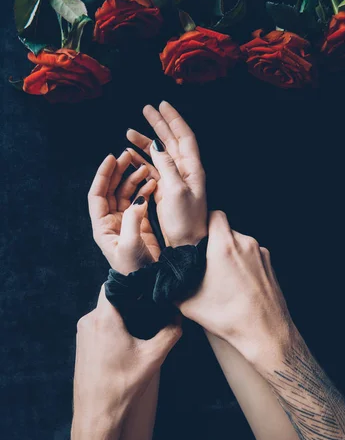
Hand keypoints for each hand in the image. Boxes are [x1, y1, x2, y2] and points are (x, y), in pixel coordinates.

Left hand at [73, 286, 181, 429]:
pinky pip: (99, 325)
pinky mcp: (82, 344)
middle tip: (151, 307)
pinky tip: (128, 342)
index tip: (148, 286)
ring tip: (142, 327)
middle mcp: (89, 321)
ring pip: (106, 312)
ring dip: (122, 315)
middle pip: (112, 297)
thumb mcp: (153, 358)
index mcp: (104, 319)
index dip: (132, 281)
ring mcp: (83, 333)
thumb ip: (170, 332)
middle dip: (131, 300)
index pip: (115, 283)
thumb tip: (178, 316)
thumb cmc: (123, 386)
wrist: (97, 414)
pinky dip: (114, 327)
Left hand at [88, 151, 158, 273]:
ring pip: (126, 194)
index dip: (103, 176)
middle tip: (128, 155)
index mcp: (102, 226)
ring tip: (144, 167)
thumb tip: (139, 199)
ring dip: (133, 179)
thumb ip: (133, 220)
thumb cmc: (134, 270)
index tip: (111, 158)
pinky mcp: (139, 225)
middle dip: (118, 172)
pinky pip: (139, 202)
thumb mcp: (131, 245)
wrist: (147, 284)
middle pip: (111, 190)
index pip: (97, 195)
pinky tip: (152, 183)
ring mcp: (125, 222)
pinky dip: (145, 190)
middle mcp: (111, 222)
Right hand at [126, 101, 206, 246]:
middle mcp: (184, 171)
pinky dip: (142, 159)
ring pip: (159, 154)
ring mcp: (174, 180)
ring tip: (128, 132)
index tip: (162, 105)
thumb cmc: (185, 221)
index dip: (174, 119)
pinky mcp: (165, 190)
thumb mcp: (176, 191)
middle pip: (171, 141)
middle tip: (146, 109)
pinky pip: (153, 169)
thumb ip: (167, 166)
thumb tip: (157, 145)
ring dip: (145, 142)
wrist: (186, 244)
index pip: (184, 137)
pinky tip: (130, 154)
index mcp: (192, 169)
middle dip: (159, 124)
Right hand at [180, 211, 294, 364]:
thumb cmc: (228, 317)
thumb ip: (173, 283)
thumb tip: (163, 277)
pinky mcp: (270, 265)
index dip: (203, 222)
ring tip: (222, 279)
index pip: (214, 214)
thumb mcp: (188, 302)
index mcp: (224, 245)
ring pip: (239, 244)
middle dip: (215, 242)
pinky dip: (243, 265)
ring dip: (229, 254)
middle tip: (205, 262)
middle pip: (226, 230)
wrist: (265, 333)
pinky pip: (252, 256)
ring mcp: (261, 253)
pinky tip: (238, 286)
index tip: (196, 236)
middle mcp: (245, 243)